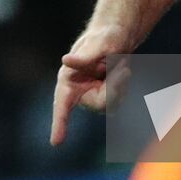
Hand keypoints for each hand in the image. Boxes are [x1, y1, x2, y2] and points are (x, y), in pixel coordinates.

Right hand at [50, 24, 130, 145]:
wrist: (118, 36)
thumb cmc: (106, 36)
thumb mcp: (99, 43)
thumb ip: (83, 56)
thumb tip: (66, 61)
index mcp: (69, 78)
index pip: (62, 104)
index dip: (59, 124)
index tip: (56, 143)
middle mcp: (77, 90)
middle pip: (99, 104)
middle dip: (114, 89)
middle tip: (124, 69)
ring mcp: (91, 94)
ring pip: (111, 104)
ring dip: (120, 85)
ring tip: (122, 65)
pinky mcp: (104, 96)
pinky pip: (118, 100)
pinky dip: (123, 85)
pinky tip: (122, 71)